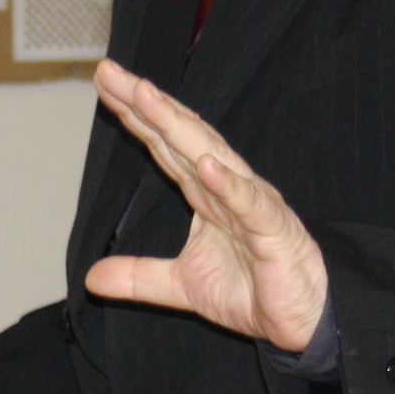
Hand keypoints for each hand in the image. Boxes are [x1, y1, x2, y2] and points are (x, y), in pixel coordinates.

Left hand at [83, 59, 329, 351]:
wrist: (302, 320)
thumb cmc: (253, 290)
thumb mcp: (182, 285)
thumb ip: (139, 277)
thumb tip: (91, 278)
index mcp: (205, 193)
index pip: (164, 145)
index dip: (135, 116)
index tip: (105, 85)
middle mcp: (226, 187)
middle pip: (180, 137)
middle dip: (146, 105)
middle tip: (111, 73)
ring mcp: (251, 204)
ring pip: (211, 156)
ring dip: (179, 126)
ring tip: (147, 97)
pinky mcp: (274, 231)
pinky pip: (250, 204)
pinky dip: (230, 184)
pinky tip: (208, 164)